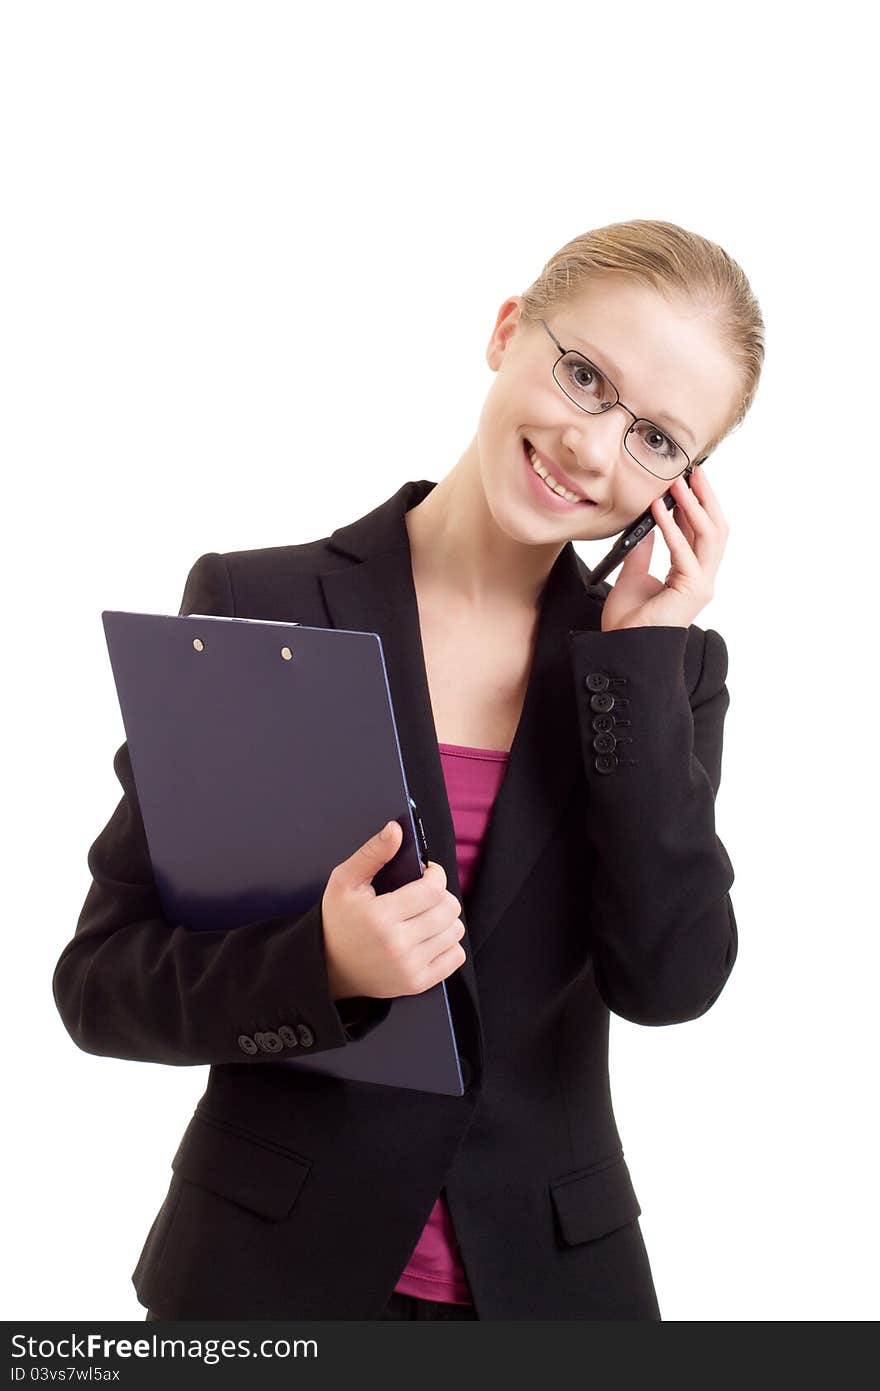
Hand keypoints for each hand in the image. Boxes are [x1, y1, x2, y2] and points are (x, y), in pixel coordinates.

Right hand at [321, 821, 466, 999]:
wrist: (329, 968)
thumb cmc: (338, 920)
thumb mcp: (345, 881)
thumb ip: (372, 853)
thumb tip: (396, 829)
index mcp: (380, 917)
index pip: (433, 890)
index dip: (436, 875)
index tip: (428, 873)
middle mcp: (397, 945)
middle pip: (448, 909)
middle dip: (442, 894)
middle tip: (425, 894)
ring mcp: (409, 968)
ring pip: (455, 931)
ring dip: (446, 918)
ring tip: (426, 915)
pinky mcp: (417, 983)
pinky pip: (456, 956)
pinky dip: (449, 943)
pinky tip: (430, 937)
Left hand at [600, 467, 729, 630]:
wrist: (624, 648)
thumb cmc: (629, 620)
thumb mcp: (633, 574)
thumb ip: (642, 549)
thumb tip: (645, 522)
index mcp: (691, 574)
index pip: (700, 531)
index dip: (695, 504)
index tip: (687, 479)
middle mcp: (702, 577)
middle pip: (715, 528)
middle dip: (706, 498)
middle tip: (694, 470)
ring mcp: (701, 584)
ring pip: (709, 536)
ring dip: (693, 506)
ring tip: (679, 483)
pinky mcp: (692, 589)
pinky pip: (684, 552)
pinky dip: (672, 528)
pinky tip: (660, 509)